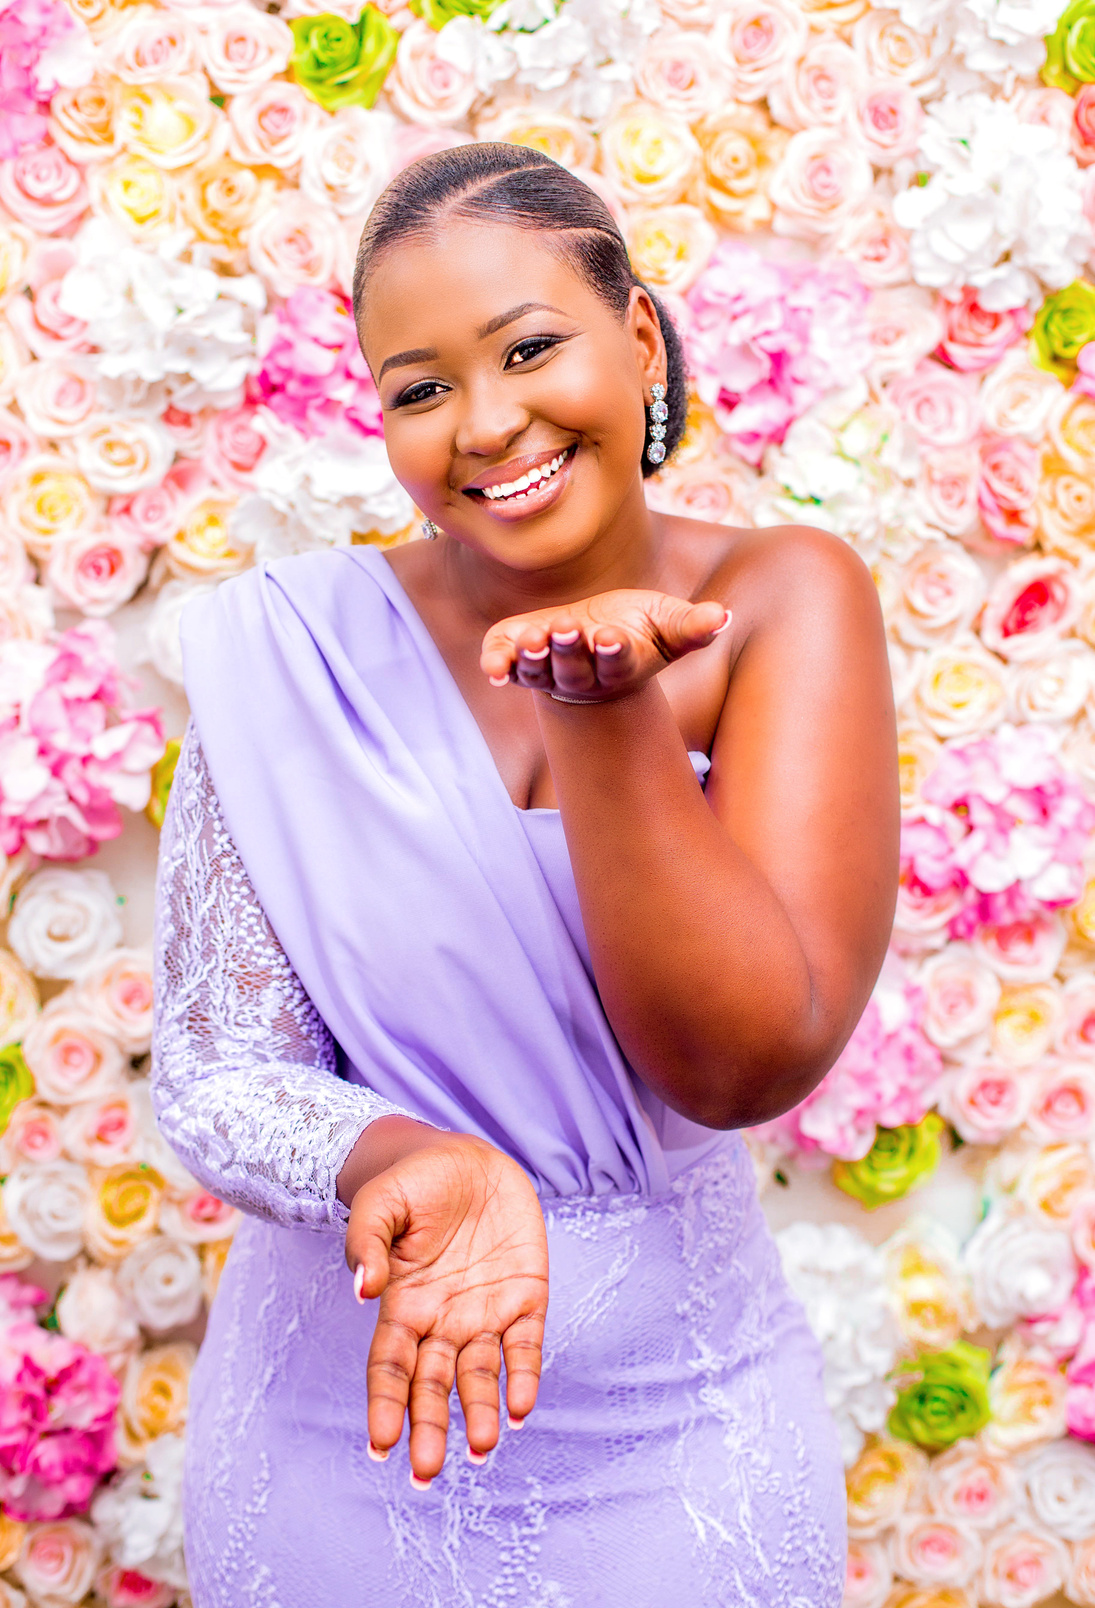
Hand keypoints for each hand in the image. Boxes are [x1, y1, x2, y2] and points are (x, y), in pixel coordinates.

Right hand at [346, 1133, 547, 1484]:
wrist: (468, 1157)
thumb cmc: (414, 1182)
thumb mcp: (381, 1203)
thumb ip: (367, 1244)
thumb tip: (362, 1289)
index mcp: (403, 1305)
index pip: (390, 1366)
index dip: (385, 1404)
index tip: (382, 1443)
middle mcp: (442, 1321)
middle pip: (432, 1384)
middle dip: (429, 1427)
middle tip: (426, 1472)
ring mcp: (485, 1313)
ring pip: (480, 1374)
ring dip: (481, 1411)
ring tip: (483, 1447)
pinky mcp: (526, 1297)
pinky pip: (526, 1345)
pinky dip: (524, 1377)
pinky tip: (521, 1407)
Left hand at [480, 588, 729, 703]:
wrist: (594, 641)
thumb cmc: (639, 629)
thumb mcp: (668, 623)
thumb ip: (693, 625)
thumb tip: (723, 616)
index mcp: (620, 665)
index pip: (618, 662)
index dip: (614, 651)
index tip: (611, 637)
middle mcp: (582, 676)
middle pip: (574, 670)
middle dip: (570, 650)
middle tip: (567, 628)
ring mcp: (549, 671)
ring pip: (539, 672)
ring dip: (534, 657)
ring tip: (534, 637)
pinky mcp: (519, 659)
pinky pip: (506, 667)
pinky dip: (497, 665)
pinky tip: (492, 667)